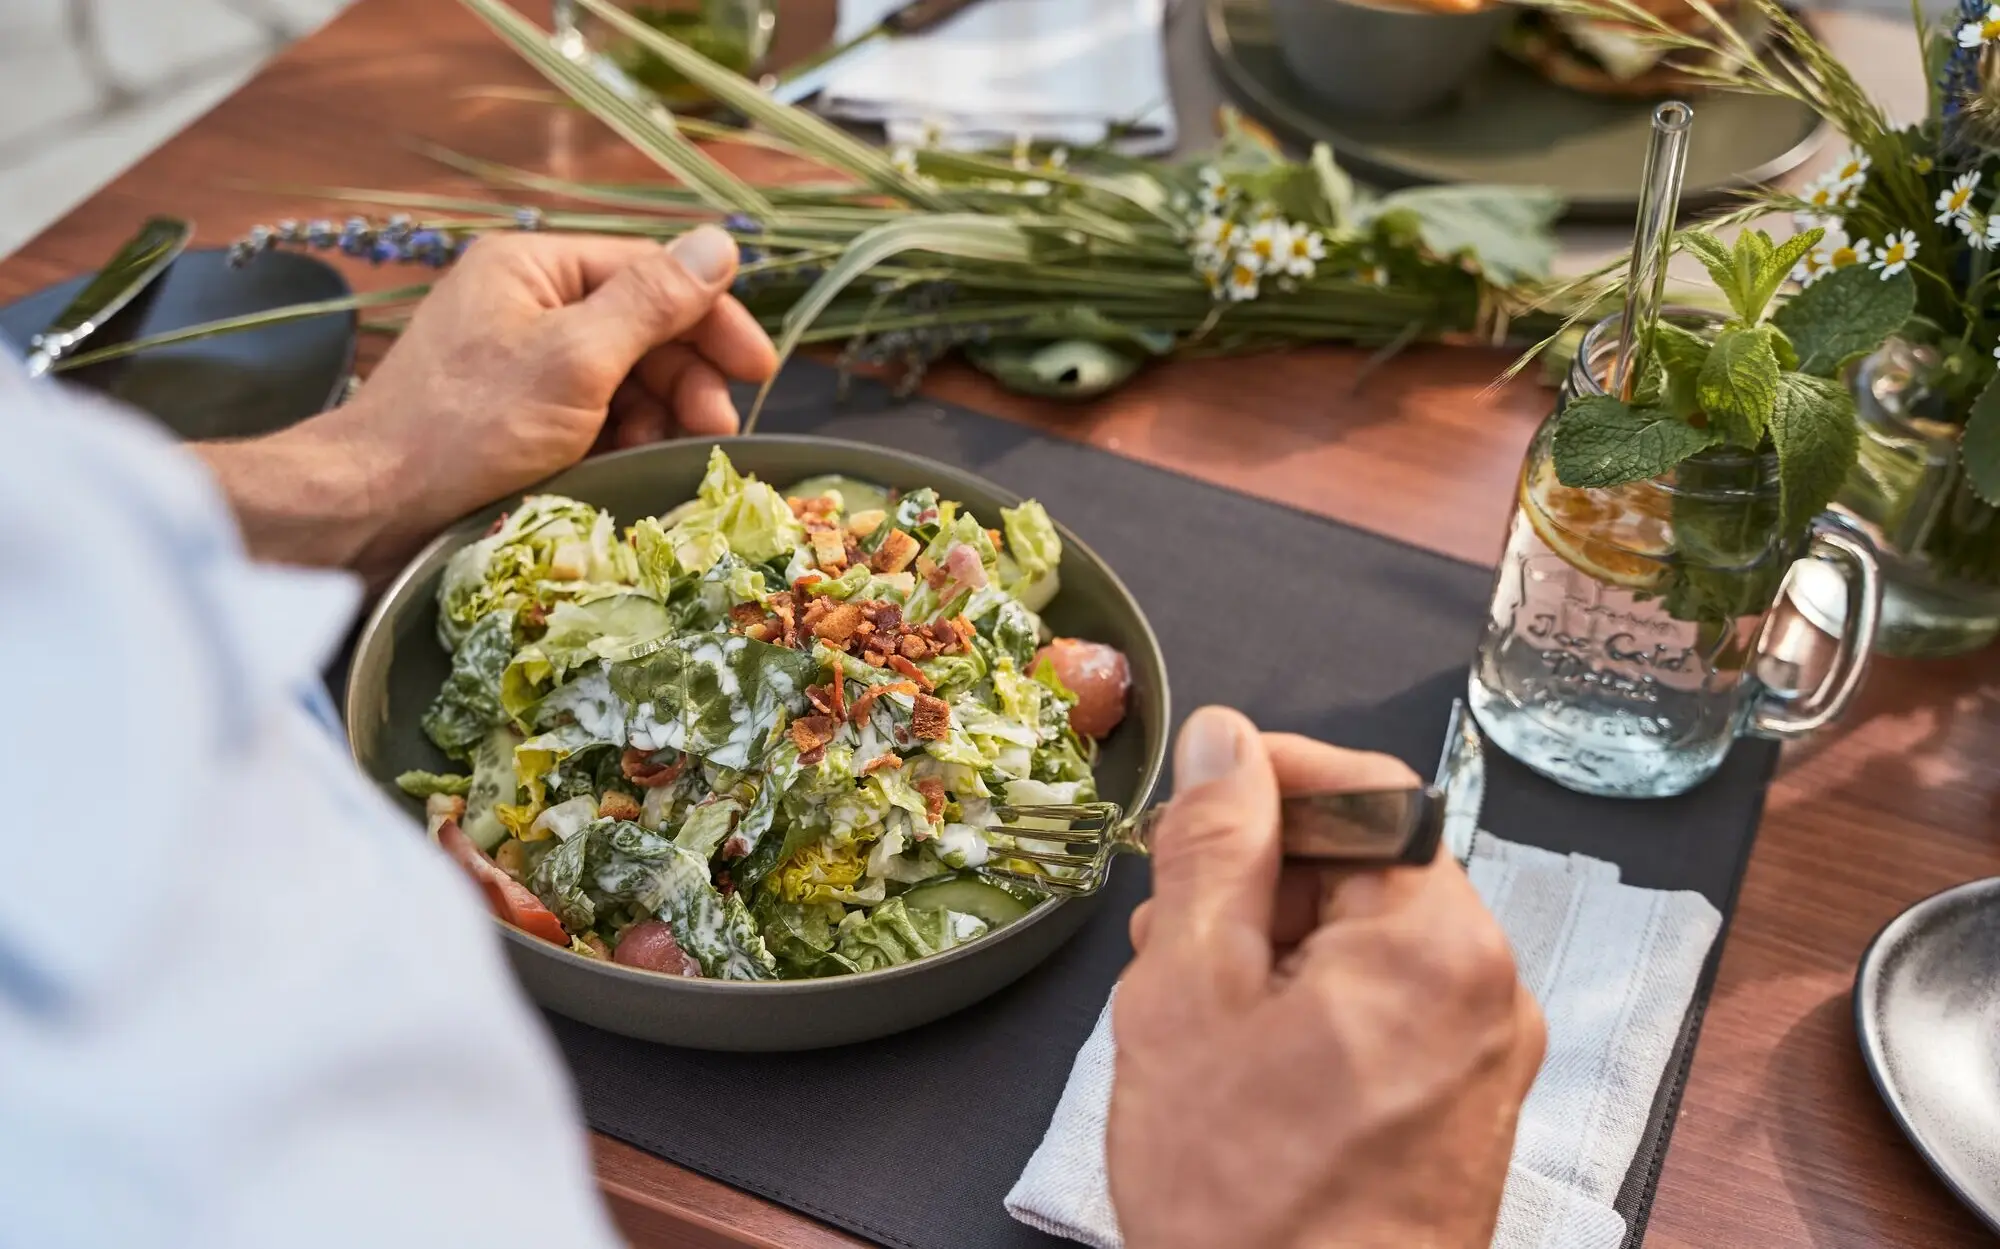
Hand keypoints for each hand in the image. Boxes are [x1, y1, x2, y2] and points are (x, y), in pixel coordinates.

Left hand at [197, 227, 775, 577]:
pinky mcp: (513, 416)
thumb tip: (720, 244)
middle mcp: (525, 303)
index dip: (711, 316)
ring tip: (669, 454)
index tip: (757, 370)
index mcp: (532, 267)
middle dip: (685, 377)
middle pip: (640, 325)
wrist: (370, 508)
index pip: (649, 270)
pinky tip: (626, 467)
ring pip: (621, 376)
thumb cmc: (466, 428)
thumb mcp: (573, 360)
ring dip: (658, 414)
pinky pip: (590, 415)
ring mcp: (517, 361)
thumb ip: (651, 302)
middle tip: (715, 429)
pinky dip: (619, 439)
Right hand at [1107, 708, 1544, 1248]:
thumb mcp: (1191, 994)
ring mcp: (1482, 1060)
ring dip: (1270, 947)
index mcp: (1440, 942)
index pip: (1370, 788)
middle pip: (1368, 868)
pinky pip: (1383, 1013)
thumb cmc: (1246, 1196)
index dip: (1268, 778)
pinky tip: (1235, 1060)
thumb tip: (1223, 740)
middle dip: (1256, 878)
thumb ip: (1213, 851)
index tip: (1188, 810)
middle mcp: (1488, 991)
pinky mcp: (1459, 1114)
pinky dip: (1306, 1007)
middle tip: (1163, 937)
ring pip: (1366, 943)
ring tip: (1185, 1013)